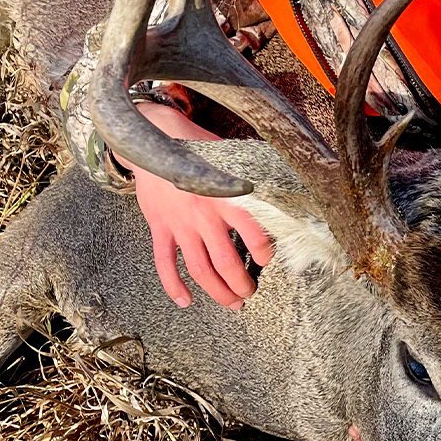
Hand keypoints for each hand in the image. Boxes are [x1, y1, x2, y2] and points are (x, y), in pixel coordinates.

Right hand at [115, 103, 274, 309]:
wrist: (154, 138)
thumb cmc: (198, 147)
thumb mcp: (229, 157)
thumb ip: (250, 178)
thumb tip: (286, 187)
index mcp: (227, 196)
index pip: (253, 234)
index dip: (265, 253)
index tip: (268, 261)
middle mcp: (204, 213)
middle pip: (226, 262)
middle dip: (241, 285)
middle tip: (250, 293)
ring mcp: (180, 223)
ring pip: (199, 269)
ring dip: (217, 292)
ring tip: (231, 303)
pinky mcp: (160, 227)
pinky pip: (164, 264)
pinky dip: (174, 286)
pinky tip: (185, 300)